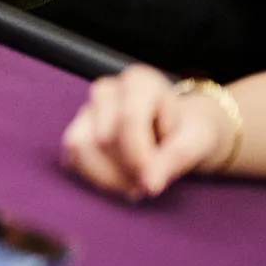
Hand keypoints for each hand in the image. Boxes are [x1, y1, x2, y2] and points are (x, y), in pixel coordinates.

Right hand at [60, 65, 233, 199]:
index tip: (153, 181)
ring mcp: (87, 108)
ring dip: (107, 178)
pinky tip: (118, 182)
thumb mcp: (195, 142)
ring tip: (134, 184)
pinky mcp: (76, 130)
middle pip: (103, 137)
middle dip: (126, 171)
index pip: (128, 119)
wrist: (179, 133)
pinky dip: (94, 179)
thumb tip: (150, 184)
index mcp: (139, 81)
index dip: (139, 155)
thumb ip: (174, 158)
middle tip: (148, 183)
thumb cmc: (188, 133)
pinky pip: (71, 158)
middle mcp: (108, 89)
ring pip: (80, 146)